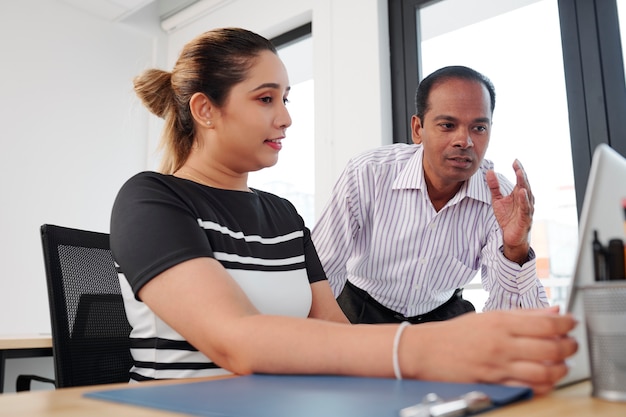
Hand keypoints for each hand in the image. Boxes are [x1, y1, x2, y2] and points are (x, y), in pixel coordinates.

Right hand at [401, 307, 577, 394]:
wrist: (426, 351)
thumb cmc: (456, 334)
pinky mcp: (493, 384)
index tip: (572, 324)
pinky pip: (527, 389)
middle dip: (569, 347)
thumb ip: (524, 314)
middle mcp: (501, 345)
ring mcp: (498, 367)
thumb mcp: (489, 316)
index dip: (567, 325)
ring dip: (560, 369)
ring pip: (543, 372)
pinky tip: (545, 380)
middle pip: (550, 348)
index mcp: (500, 323)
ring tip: (561, 364)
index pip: (546, 324)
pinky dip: (543, 386)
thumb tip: (553, 312)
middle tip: (571, 345)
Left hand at [486, 159, 534, 263]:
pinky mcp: (525, 218)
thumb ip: (494, 187)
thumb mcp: (497, 200)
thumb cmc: (507, 218)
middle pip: (524, 184)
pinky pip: (525, 208)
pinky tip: (521, 192)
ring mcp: (527, 209)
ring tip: (520, 173)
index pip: (520, 179)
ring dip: (523, 184)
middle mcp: (526, 199)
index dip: (518, 170)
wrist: (511, 237)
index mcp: (519, 194)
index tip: (515, 160)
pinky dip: (524, 200)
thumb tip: (489, 171)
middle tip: (517, 164)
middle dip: (521, 174)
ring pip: (527, 194)